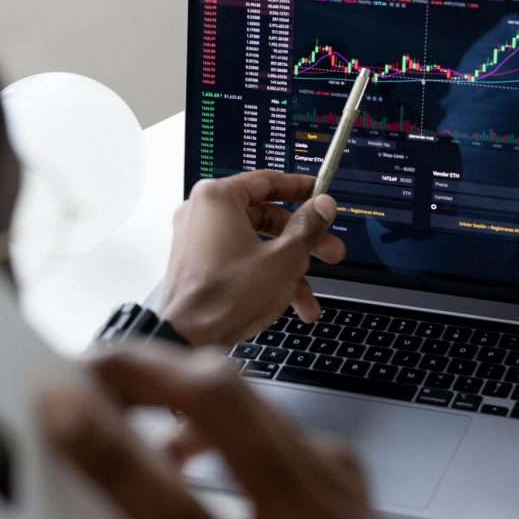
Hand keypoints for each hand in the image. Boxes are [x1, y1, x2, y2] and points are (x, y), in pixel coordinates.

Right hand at [34, 346, 455, 518]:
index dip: (115, 463)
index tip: (63, 413)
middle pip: (230, 414)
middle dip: (150, 373)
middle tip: (89, 368)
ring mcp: (337, 491)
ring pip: (252, 396)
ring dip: (178, 378)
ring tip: (121, 389)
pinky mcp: (344, 468)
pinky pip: (274, 412)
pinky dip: (219, 406)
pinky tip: (184, 433)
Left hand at [156, 171, 345, 346]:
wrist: (188, 337)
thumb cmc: (226, 296)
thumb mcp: (284, 258)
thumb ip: (308, 227)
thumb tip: (323, 207)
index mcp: (217, 197)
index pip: (267, 181)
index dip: (302, 189)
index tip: (320, 196)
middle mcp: (202, 213)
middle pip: (265, 216)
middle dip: (303, 240)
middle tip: (330, 250)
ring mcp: (197, 239)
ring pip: (255, 243)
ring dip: (288, 268)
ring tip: (311, 295)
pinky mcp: (198, 263)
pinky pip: (239, 259)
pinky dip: (264, 275)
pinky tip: (289, 303)